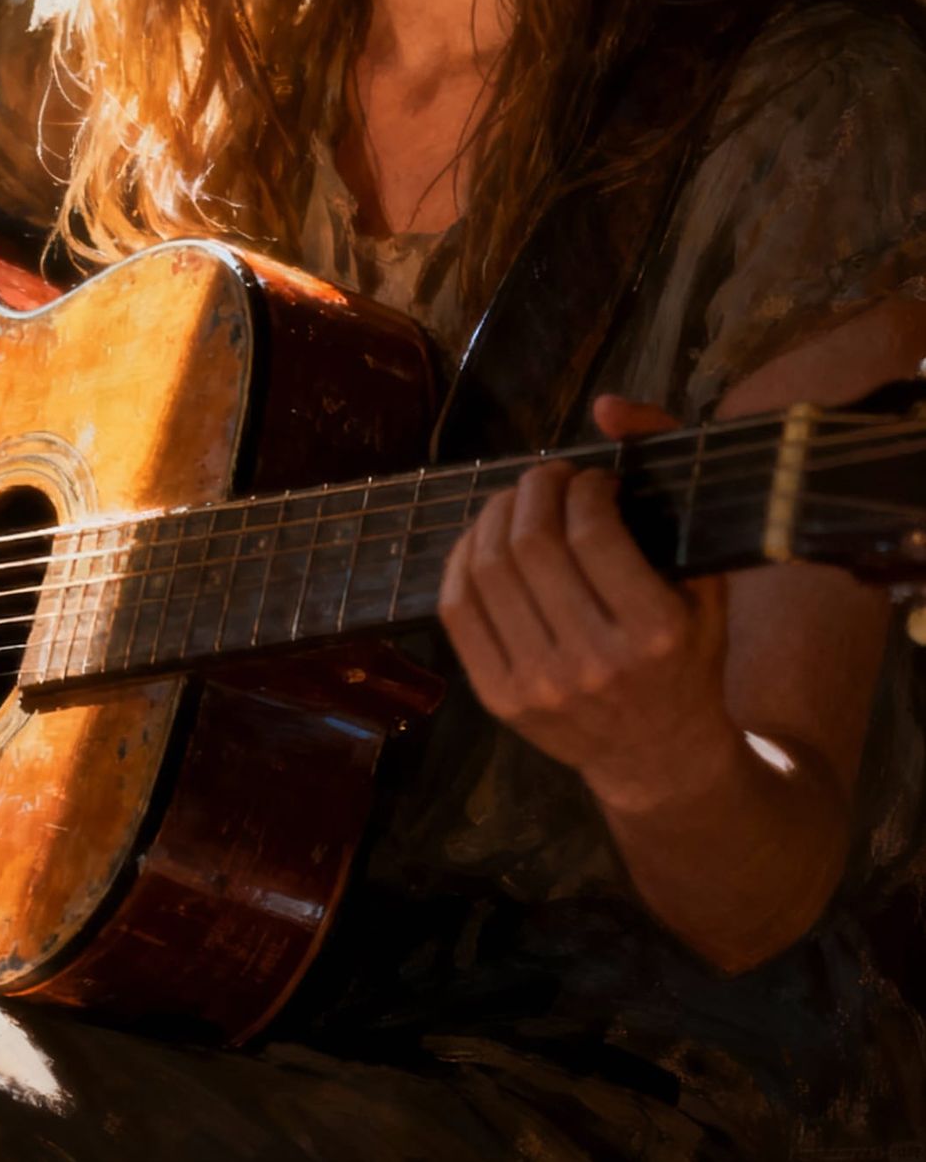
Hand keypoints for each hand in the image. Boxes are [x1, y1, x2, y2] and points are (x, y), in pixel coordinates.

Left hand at [438, 394, 735, 811]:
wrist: (661, 755)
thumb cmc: (688, 653)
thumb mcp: (705, 573)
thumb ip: (668, 477)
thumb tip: (608, 406)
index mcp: (656, 631)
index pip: (591, 530)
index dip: (582, 487)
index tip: (592, 481)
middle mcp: (595, 663)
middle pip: (531, 544)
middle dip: (534, 489)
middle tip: (547, 478)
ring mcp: (540, 685)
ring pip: (487, 569)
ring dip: (496, 515)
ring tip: (518, 503)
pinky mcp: (499, 700)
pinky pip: (457, 607)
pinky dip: (463, 557)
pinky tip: (486, 539)